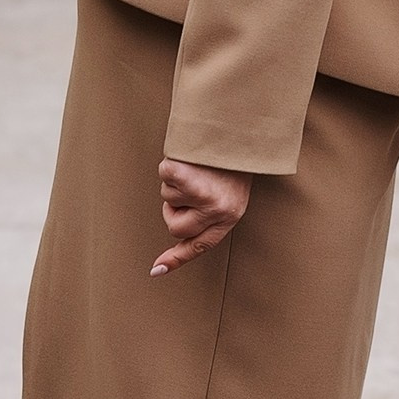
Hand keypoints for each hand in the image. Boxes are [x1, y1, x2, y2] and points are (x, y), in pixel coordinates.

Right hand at [153, 159, 250, 274]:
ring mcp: (202, 197)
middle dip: (174, 207)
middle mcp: (218, 211)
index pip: (200, 245)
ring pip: (167, 197)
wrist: (242, 128)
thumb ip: (210, 212)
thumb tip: (178, 234)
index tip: (156, 270)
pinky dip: (171, 164)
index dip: (177, 258)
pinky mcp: (187, 179)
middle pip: (175, 226)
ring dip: (177, 180)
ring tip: (198, 165)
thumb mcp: (231, 190)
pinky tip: (188, 157)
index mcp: (231, 215)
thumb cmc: (234, 157)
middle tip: (192, 183)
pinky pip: (164, 177)